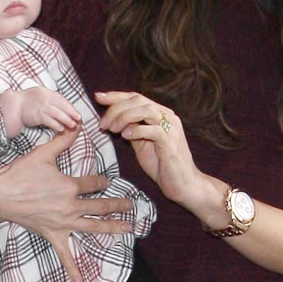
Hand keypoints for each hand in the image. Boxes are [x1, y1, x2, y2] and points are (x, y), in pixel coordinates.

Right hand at [0, 125, 131, 281]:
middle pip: (101, 206)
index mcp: (70, 186)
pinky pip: (64, 254)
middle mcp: (70, 206)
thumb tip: (78, 125)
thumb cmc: (19, 173)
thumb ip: (63, 140)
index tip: (109, 181)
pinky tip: (81, 281)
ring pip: (93, 227)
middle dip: (119, 205)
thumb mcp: (43, 154)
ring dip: (113, 228)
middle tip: (132, 205)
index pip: (95, 184)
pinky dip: (72, 268)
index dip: (103, 181)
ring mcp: (62, 223)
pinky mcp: (52, 235)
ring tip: (129, 229)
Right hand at [19, 87, 81, 132]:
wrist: (13, 106)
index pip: (62, 99)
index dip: (70, 107)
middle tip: (79, 119)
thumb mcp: (39, 95)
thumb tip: (62, 106)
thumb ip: (50, 99)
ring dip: (66, 119)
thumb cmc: (26, 102)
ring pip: (57, 113)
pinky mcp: (37, 115)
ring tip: (72, 125)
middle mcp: (45, 98)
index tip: (76, 113)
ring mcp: (41, 106)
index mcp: (46, 92)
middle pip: (62, 105)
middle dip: (71, 113)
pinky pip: (49, 120)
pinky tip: (61, 128)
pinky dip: (56, 124)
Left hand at [96, 91, 204, 207]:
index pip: (136, 97)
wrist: (184, 185)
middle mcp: (168, 117)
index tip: (98, 97)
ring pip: (146, 111)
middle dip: (116, 108)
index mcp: (161, 115)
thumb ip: (131, 129)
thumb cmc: (162, 165)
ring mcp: (171, 130)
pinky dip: (137, 130)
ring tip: (113, 130)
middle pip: (139, 100)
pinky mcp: (171, 145)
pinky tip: (125, 137)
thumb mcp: (142, 144)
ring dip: (125, 117)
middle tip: (103, 124)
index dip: (116, 96)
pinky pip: (154, 130)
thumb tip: (113, 119)